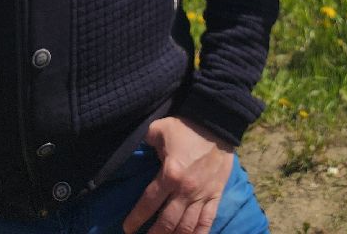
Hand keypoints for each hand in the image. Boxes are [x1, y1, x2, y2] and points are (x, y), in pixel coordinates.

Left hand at [122, 116, 233, 233]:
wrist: (218, 123)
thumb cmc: (187, 127)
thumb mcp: (160, 128)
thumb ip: (146, 140)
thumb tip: (139, 146)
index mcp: (170, 175)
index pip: (148, 203)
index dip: (136, 218)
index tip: (128, 228)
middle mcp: (185, 190)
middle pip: (168, 222)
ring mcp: (202, 195)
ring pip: (187, 227)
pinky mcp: (216, 195)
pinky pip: (207, 221)